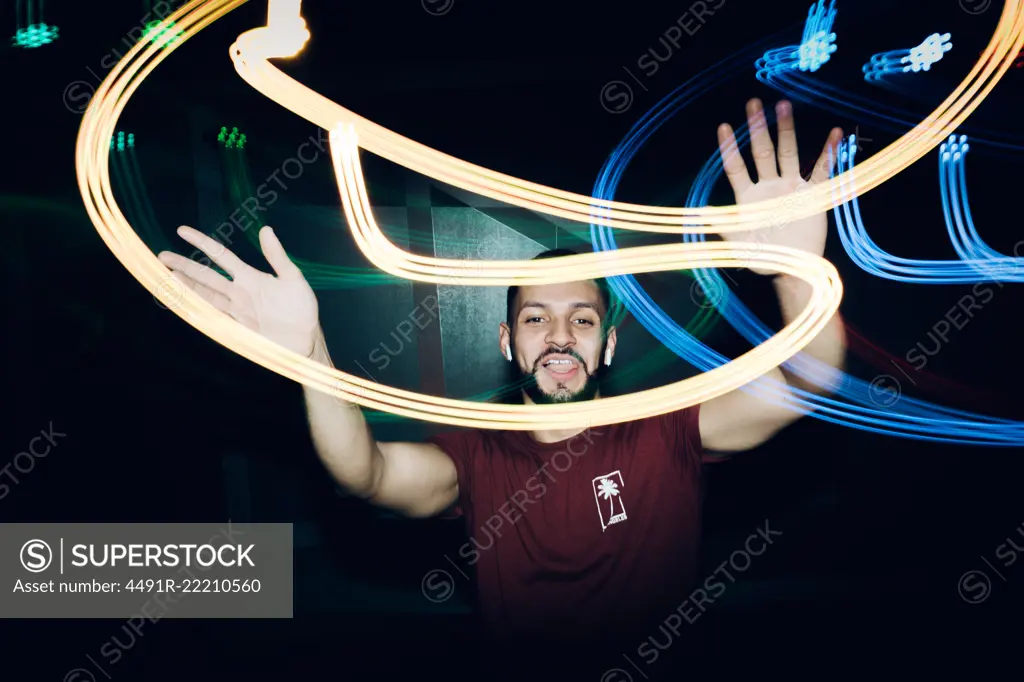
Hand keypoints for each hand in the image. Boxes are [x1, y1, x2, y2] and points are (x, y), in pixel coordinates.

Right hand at [158, 225, 319, 355]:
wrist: (306, 339)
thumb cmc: (302, 307)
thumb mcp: (293, 278)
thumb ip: (277, 257)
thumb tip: (266, 230)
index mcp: (250, 277)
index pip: (220, 256)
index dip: (201, 242)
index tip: (182, 230)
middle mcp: (238, 292)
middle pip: (205, 275)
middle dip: (183, 265)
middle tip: (161, 256)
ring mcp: (235, 310)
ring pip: (203, 294)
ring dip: (184, 285)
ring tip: (163, 275)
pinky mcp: (235, 328)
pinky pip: (210, 316)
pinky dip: (194, 309)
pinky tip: (180, 303)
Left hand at [717, 98, 842, 274]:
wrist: (793, 269)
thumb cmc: (762, 258)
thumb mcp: (738, 244)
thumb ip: (722, 226)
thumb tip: (700, 213)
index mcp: (747, 197)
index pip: (735, 167)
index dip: (729, 148)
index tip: (724, 126)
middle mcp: (768, 187)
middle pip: (762, 152)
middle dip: (758, 128)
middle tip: (754, 103)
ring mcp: (790, 188)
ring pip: (788, 154)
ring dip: (786, 131)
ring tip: (784, 106)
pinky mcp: (813, 195)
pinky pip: (823, 170)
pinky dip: (829, 153)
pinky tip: (834, 133)